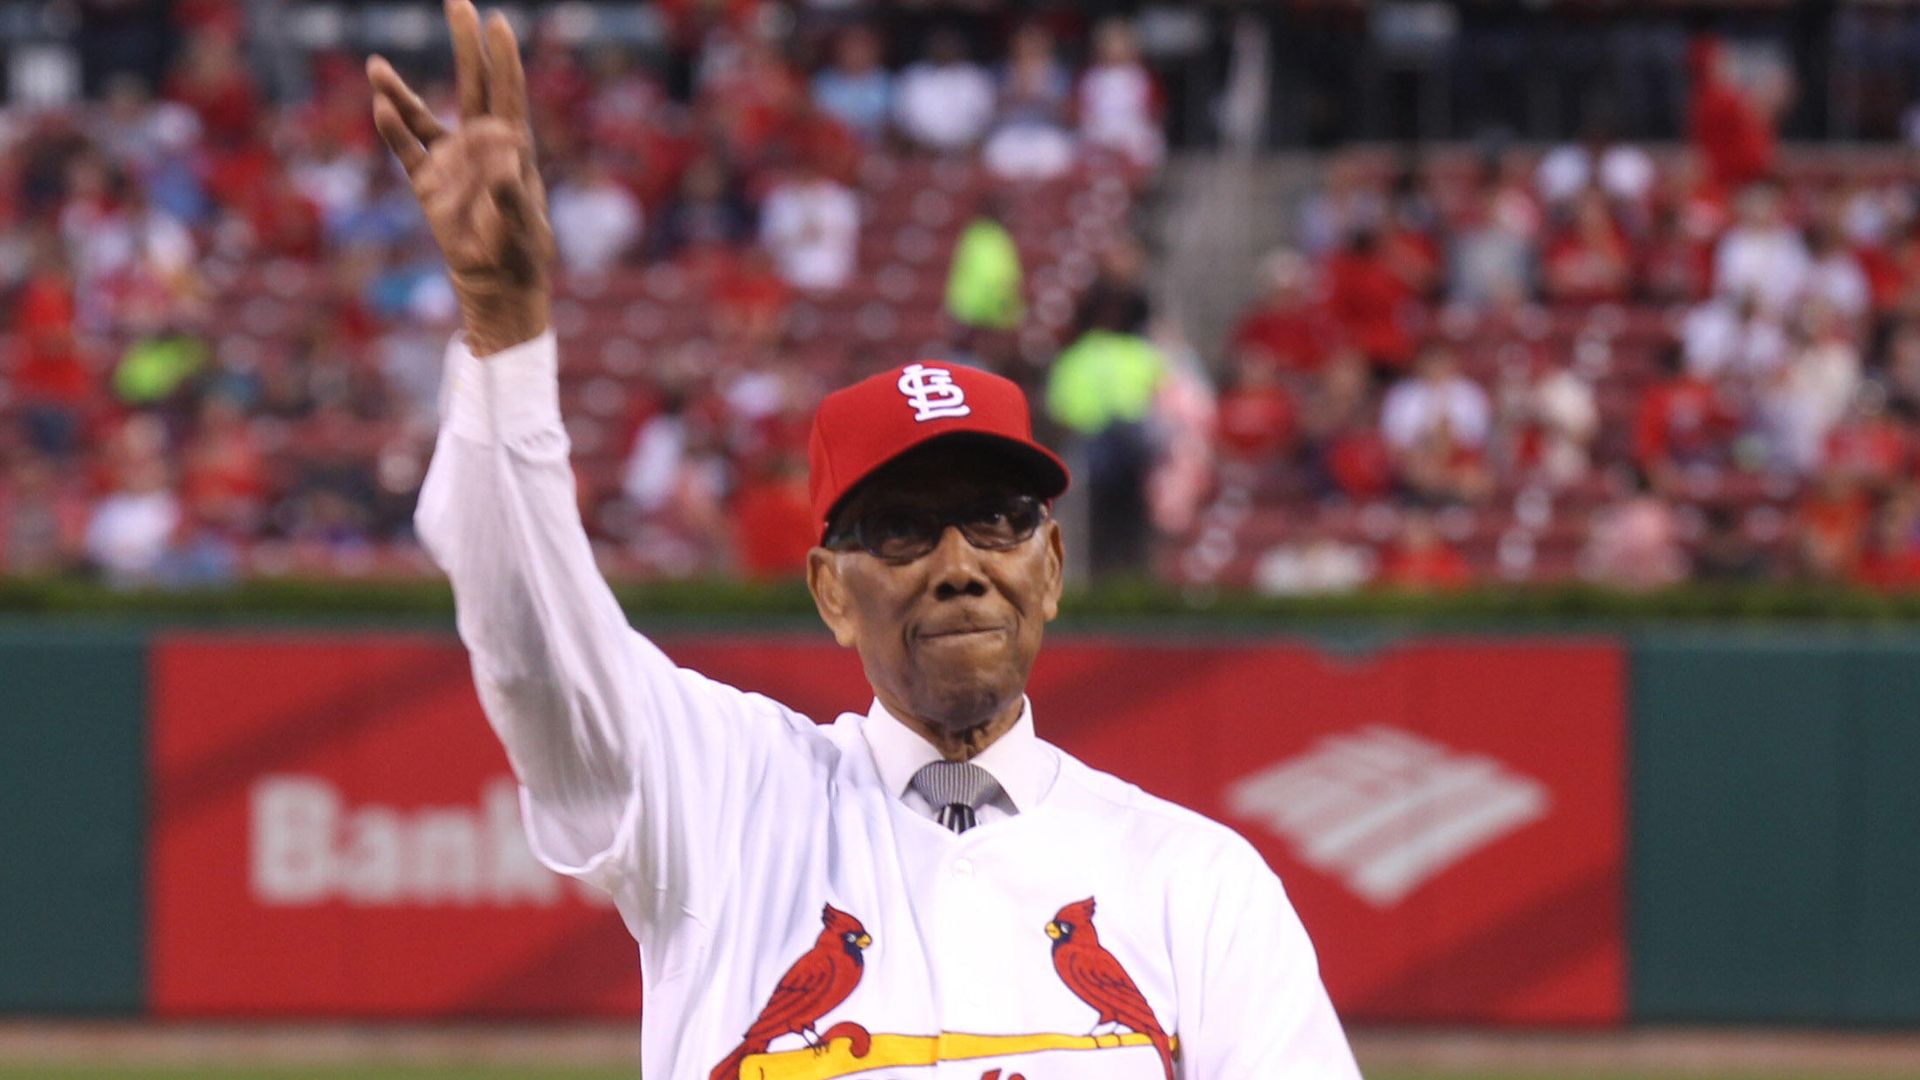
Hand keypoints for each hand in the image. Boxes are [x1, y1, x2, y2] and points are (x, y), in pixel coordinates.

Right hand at [367, 0, 553, 356]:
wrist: (498, 287)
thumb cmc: (522, 256)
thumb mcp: (524, 228)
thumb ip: (513, 193)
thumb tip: (501, 154)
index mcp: (514, 150)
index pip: (508, 95)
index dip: (503, 60)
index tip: (498, 23)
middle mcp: (482, 147)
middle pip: (472, 87)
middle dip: (466, 47)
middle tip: (458, 3)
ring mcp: (452, 163)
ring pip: (424, 117)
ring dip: (400, 92)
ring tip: (376, 66)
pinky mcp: (428, 186)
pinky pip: (405, 153)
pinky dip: (391, 132)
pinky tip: (377, 108)